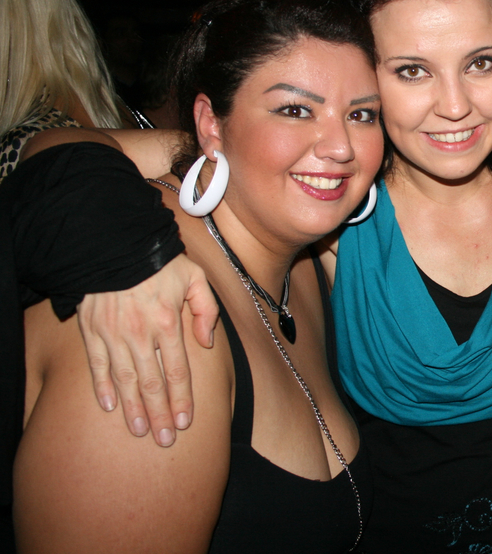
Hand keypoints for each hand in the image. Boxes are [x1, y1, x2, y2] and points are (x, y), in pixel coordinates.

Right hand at [77, 254, 218, 446]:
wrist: (116, 245)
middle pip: (151, 383)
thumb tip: (206, 342)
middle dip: (159, 414)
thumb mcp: (195, 277)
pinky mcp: (91, 331)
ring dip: (133, 409)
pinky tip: (109, 406)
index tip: (185, 422)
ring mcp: (113, 334)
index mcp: (167, 322)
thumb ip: (207, 310)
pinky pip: (97, 365)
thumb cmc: (161, 263)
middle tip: (164, 440)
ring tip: (140, 431)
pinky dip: (102, 387)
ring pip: (124, 380)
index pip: (178, 371)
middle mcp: (140, 333)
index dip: (182, 399)